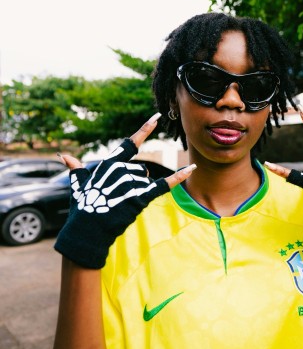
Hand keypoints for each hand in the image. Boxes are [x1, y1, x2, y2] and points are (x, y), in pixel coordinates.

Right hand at [54, 114, 195, 268]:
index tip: (157, 117)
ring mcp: (132, 183)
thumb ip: (77, 169)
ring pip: (146, 180)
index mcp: (109, 163)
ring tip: (122, 204)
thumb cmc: (83, 208)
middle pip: (140, 170)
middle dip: (134, 183)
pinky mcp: (141, 197)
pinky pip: (164, 184)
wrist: (88, 230)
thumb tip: (64, 156)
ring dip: (138, 192)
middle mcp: (122, 169)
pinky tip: (192, 168)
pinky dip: (179, 176)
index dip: (145, 130)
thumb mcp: (79, 186)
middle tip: (117, 198)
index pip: (130, 143)